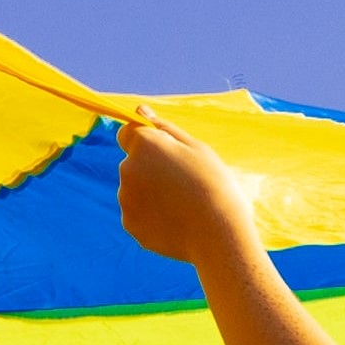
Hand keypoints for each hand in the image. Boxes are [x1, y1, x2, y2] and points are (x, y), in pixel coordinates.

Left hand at [113, 121, 259, 268]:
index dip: (147, 143)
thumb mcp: (196, 148)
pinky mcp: (129, 224)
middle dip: (150, 169)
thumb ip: (163, 129)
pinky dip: (150, 217)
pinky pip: (137, 215)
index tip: (165, 155)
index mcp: (145, 144)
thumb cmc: (213, 184)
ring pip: (134, 190)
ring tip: (181, 205)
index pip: (128, 134)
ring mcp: (125, 199)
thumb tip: (140, 110)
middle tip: (183, 183)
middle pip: (133, 164)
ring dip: (150, 194)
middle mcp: (127, 168)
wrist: (218, 233)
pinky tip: (174, 221)